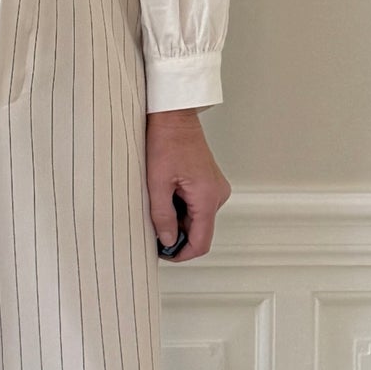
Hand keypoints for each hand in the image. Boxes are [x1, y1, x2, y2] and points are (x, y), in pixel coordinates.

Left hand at [144, 108, 228, 261]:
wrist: (174, 115)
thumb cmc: (166, 140)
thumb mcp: (156, 183)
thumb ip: (162, 215)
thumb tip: (167, 239)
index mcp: (207, 197)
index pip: (201, 243)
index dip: (181, 253)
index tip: (163, 253)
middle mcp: (217, 195)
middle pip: (200, 232)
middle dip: (177, 235)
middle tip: (153, 226)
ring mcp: (215, 188)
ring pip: (198, 220)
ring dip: (178, 220)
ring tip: (158, 202)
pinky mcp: (209, 183)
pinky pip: (198, 206)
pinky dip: (182, 208)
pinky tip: (167, 194)